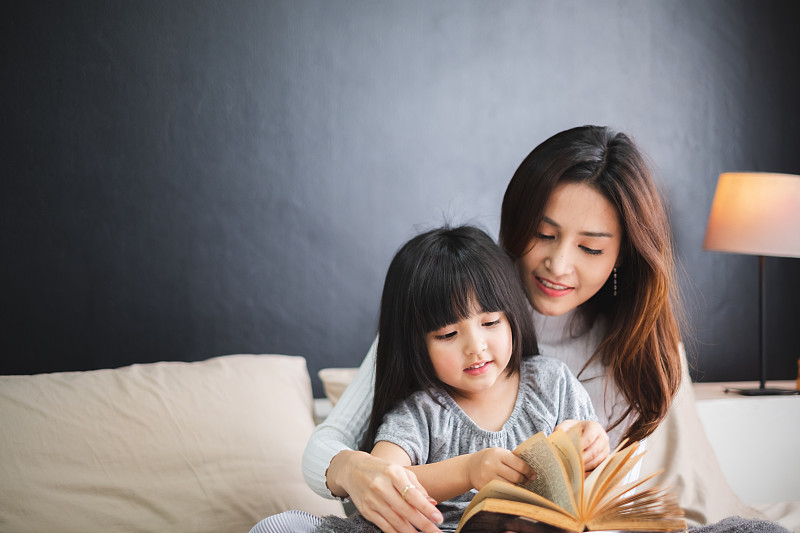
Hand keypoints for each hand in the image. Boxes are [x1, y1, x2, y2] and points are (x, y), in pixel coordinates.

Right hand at [327, 450, 443, 532]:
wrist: (352, 469)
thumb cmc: (381, 469)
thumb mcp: (400, 471)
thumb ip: (416, 486)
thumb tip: (432, 503)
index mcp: (392, 473)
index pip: (412, 494)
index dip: (426, 508)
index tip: (438, 518)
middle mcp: (381, 487)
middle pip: (405, 511)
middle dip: (423, 524)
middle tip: (437, 532)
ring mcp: (372, 500)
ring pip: (396, 522)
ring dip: (412, 532)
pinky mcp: (366, 511)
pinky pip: (385, 526)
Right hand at [466, 447, 533, 490]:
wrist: (470, 467)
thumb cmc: (490, 459)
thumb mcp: (499, 454)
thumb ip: (512, 459)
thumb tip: (531, 471)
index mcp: (498, 453)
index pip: (519, 464)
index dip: (529, 471)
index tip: (533, 475)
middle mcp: (491, 464)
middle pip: (515, 476)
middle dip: (524, 480)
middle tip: (527, 481)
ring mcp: (486, 476)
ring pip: (509, 485)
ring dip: (517, 486)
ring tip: (519, 484)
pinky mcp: (483, 486)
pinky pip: (501, 491)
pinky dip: (507, 490)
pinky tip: (510, 488)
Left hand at [555, 420, 609, 470]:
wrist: (583, 431)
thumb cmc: (573, 429)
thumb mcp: (566, 425)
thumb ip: (561, 430)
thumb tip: (556, 439)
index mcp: (594, 426)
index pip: (589, 438)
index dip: (580, 447)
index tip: (571, 453)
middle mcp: (603, 437)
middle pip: (594, 451)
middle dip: (582, 459)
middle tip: (571, 464)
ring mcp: (606, 448)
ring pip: (597, 460)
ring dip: (585, 466)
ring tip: (574, 469)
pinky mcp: (605, 457)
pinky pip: (598, 466)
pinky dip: (589, 469)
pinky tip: (579, 471)